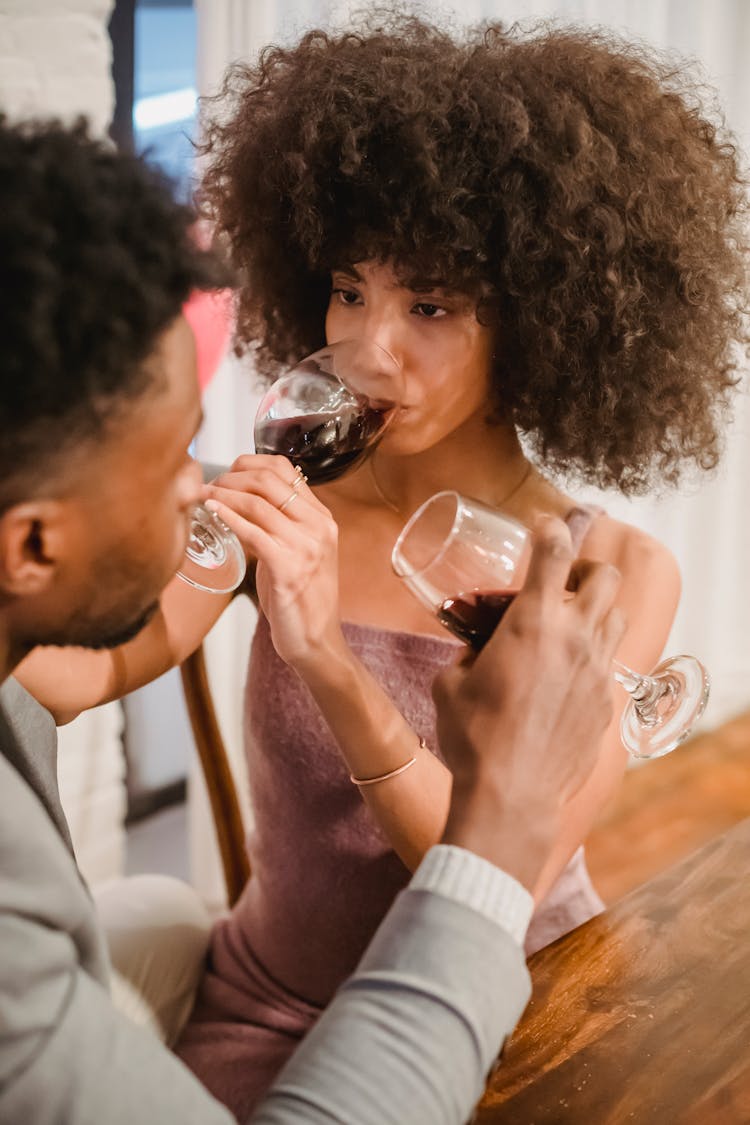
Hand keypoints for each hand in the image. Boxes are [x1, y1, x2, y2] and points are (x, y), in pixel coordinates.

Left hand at [203, 455, 345, 668]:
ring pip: (258, 503)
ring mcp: (307, 547)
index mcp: (322, 519)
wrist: (316, 642)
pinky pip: (253, 532)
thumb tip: (241, 504)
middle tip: (209, 484)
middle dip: (231, 476)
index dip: (250, 463)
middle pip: (270, 480)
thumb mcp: (296, 553)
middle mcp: (319, 527)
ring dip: (224, 494)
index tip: (227, 471)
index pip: (286, 470)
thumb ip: (278, 527)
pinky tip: (212, 512)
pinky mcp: (289, 568)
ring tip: (203, 496)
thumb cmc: (301, 600)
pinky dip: (228, 518)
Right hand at [434, 516, 625, 895]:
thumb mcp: (452, 683)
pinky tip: (565, 677)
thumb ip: (470, 652)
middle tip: (563, 581)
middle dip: (586, 568)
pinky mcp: (606, 703)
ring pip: (617, 617)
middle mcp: (575, 637)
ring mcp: (597, 671)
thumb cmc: (473, 737)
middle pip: (606, 576)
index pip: (554, 551)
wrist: (511, 796)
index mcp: (533, 621)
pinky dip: (591, 656)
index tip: (543, 526)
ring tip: (570, 625)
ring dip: (596, 610)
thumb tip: (480, 650)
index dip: (550, 529)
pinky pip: (609, 664)